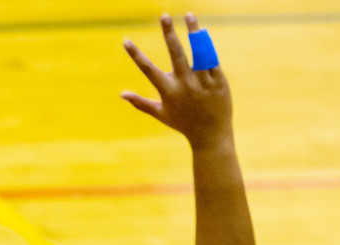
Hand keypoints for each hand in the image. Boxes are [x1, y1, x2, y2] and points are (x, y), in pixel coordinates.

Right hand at [122, 14, 231, 150]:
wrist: (210, 135)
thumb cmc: (183, 123)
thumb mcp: (160, 114)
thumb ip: (140, 103)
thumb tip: (121, 94)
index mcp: (168, 91)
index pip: (148, 69)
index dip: (135, 55)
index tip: (125, 41)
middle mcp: (185, 84)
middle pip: (176, 53)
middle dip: (169, 34)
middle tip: (164, 16)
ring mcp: (202, 81)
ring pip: (197, 51)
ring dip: (193, 31)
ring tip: (188, 15)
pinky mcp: (218, 80)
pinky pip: (210, 59)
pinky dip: (205, 45)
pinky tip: (201, 32)